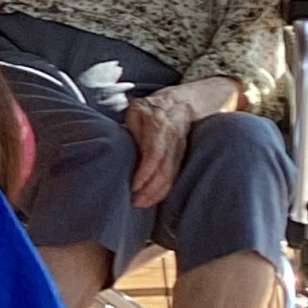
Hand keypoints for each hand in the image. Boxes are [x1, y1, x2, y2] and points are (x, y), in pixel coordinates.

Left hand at [125, 87, 193, 210]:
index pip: (154, 153)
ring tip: (140, 203)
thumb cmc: (149, 109)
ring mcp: (179, 151)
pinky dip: (164, 190)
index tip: (134, 185)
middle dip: (150, 189)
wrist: (179, 104)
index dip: (145, 171)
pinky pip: (174, 177)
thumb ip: (132, 129)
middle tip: (134, 201)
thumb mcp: (135, 112)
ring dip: (156, 193)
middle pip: (164, 170)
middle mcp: (172, 141)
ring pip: (171, 176)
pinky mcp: (181, 158)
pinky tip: (152, 199)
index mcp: (159, 127)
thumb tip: (127, 149)